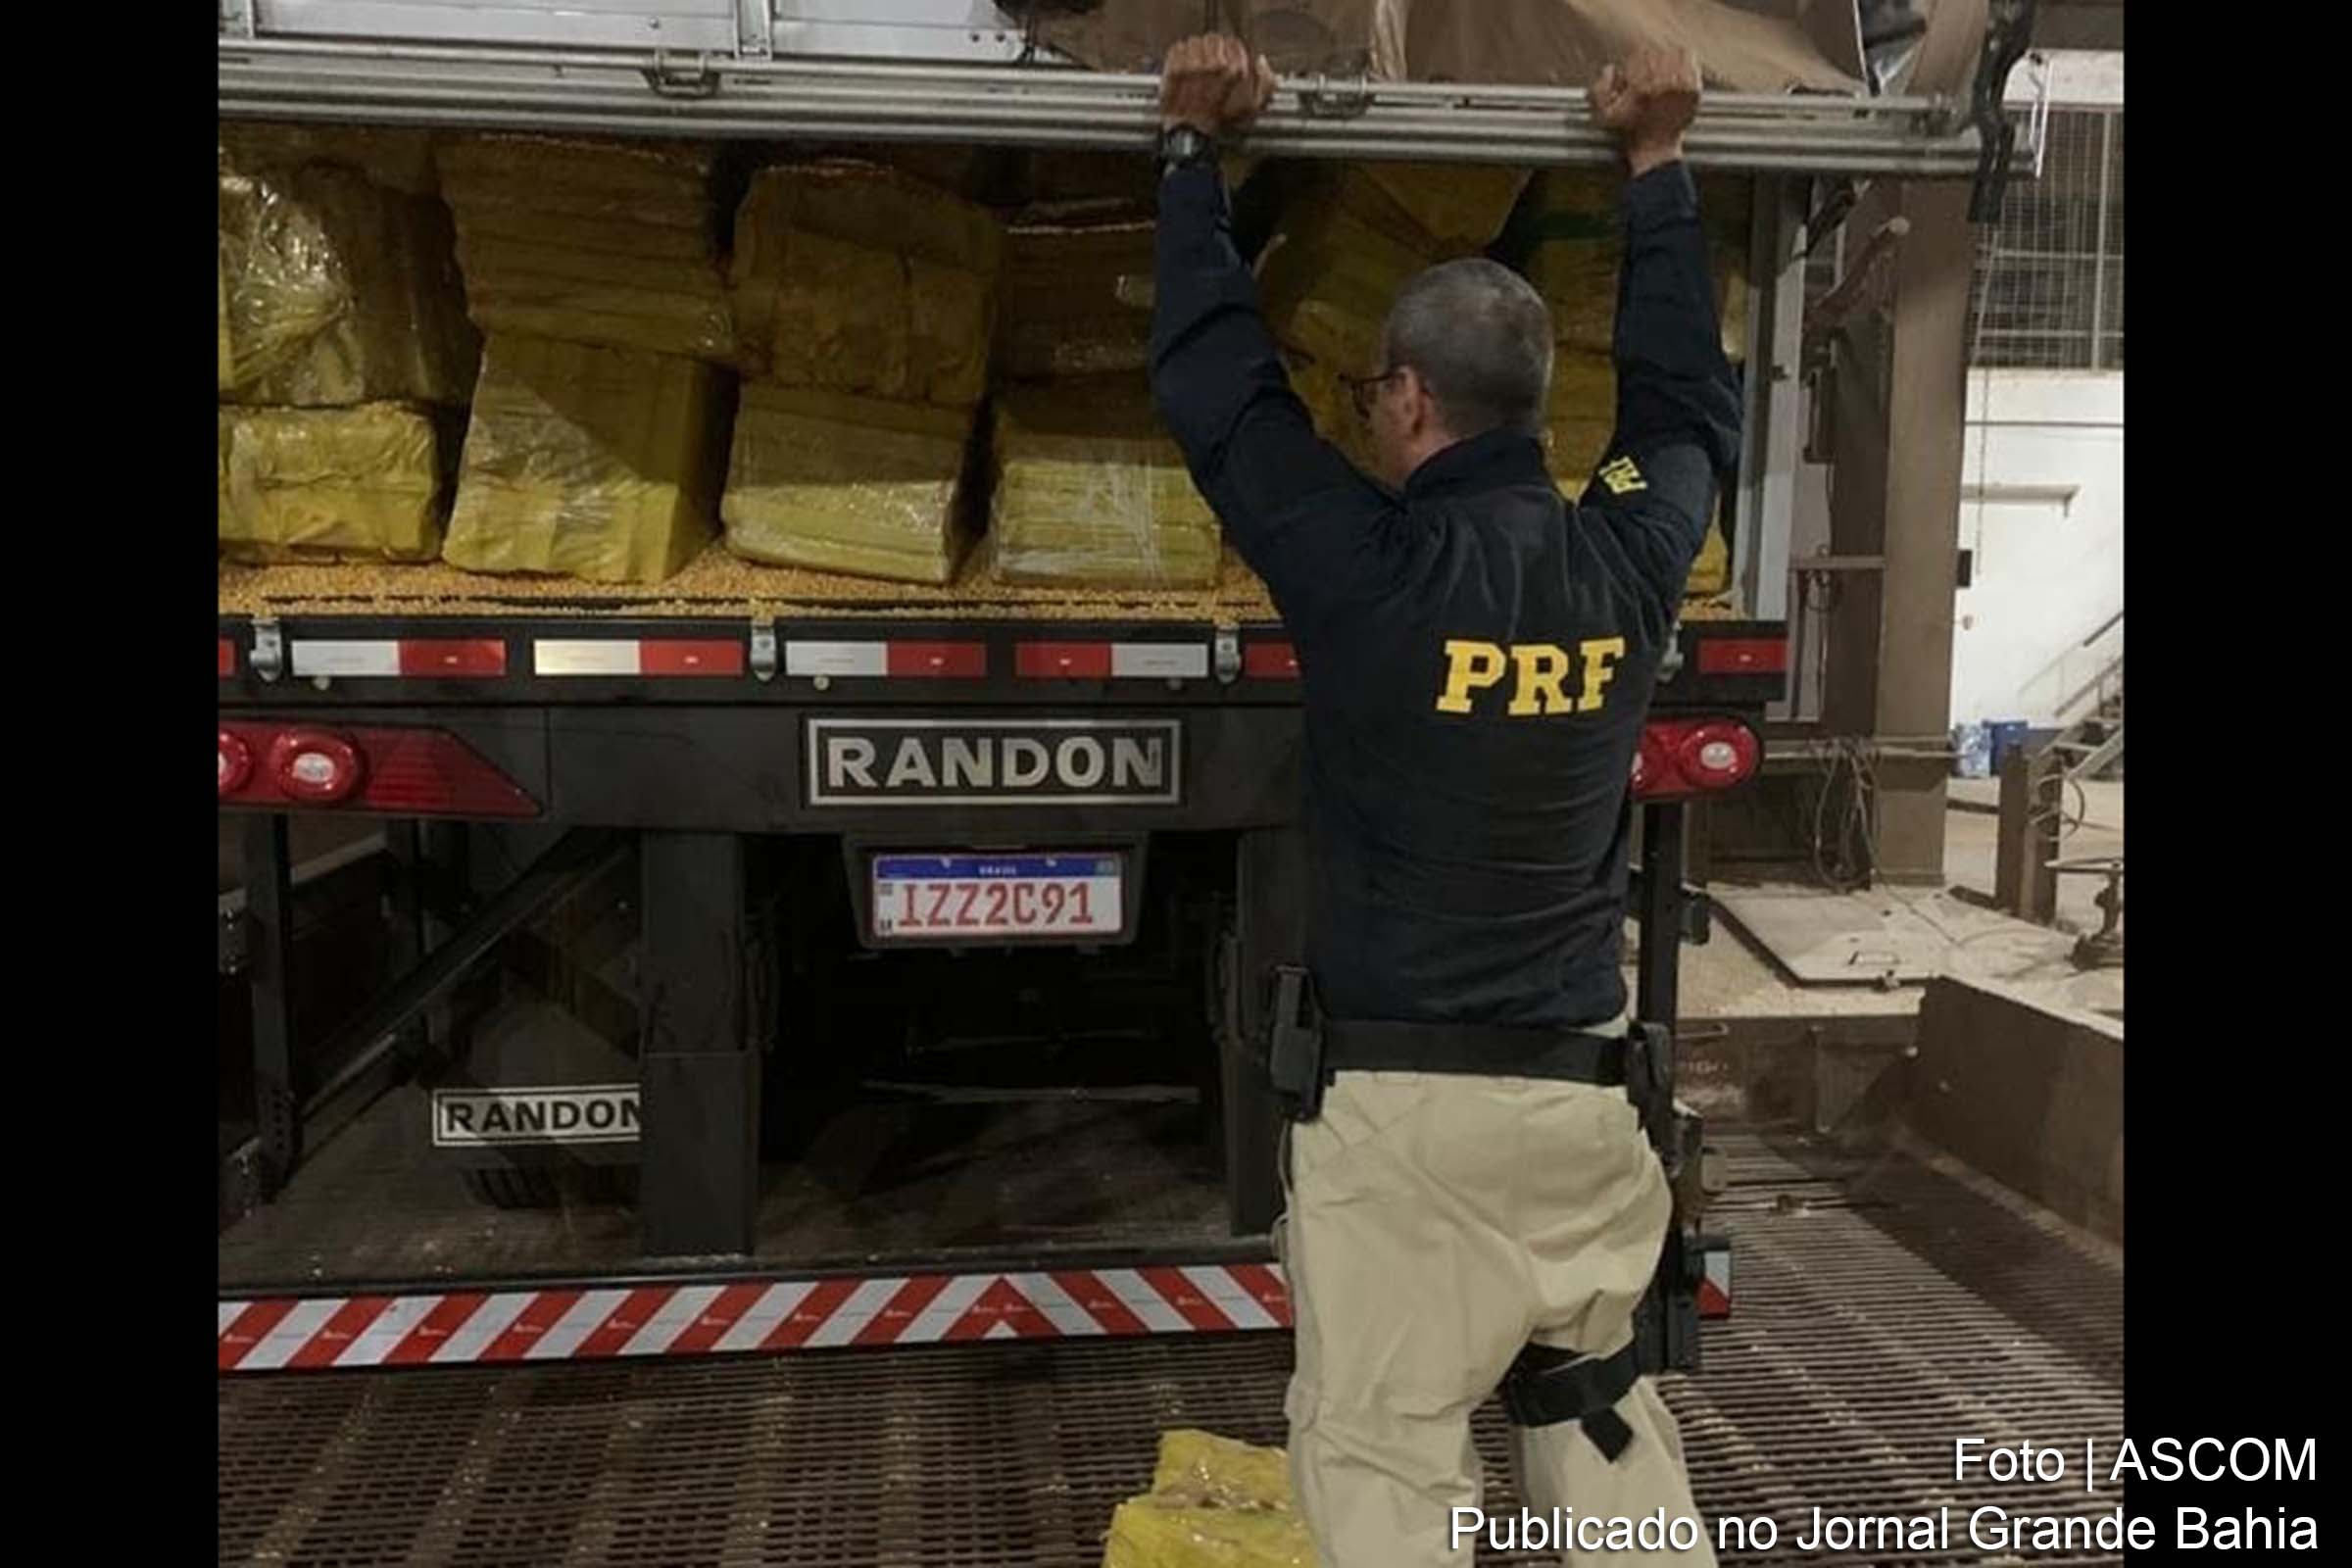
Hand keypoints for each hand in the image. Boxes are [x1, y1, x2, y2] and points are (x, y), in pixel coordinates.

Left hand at [1160, 34, 1275, 138]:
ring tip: (1196, 64)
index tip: (1225, 58)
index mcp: (1235, 71)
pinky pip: (1178, 48)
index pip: (1233, 43)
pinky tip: (1183, 67)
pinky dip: (1180, 55)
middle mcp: (1214, 65)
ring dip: (1195, 50)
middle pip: (1213, 39)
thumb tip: (1261, 61)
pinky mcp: (1174, 69)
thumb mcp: (1252, 108)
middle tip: (1209, 61)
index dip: (1229, 50)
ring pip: (1195, 41)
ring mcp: (1192, 66)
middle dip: (1212, 49)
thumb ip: (1265, 84)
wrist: (1190, 135)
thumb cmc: (1220, 123)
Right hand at [1589, 48, 1700, 176]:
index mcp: (1640, 89)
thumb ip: (1599, 89)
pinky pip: (1691, 62)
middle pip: (1657, 53)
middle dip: (1651, 59)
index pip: (1639, 55)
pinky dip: (1684, 60)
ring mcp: (1681, 87)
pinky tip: (1677, 68)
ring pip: (1675, 53)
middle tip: (1648, 69)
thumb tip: (1612, 68)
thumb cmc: (1630, 128)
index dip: (1635, 61)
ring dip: (1667, 57)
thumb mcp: (1605, 113)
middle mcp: (1662, 86)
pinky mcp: (1694, 90)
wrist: (1656, 146)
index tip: (1634, 70)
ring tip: (1662, 67)